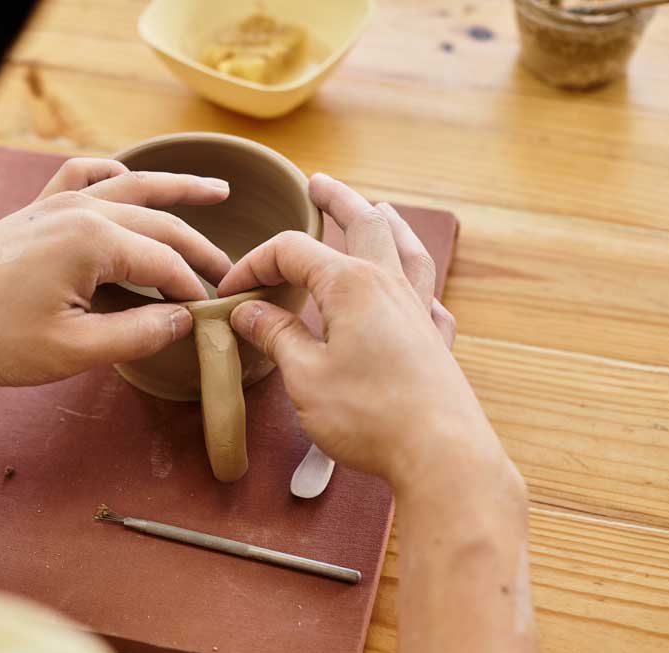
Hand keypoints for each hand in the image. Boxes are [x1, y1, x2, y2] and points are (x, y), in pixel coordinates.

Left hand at [0, 158, 231, 384]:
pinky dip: (112, 174)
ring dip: (176, 190)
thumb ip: (136, 335)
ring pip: (132, 186)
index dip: (195, 292)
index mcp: (95, 241)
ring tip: (217, 191)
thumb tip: (183, 320)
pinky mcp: (36, 209)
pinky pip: (83, 177)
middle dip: (199, 249)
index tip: (216, 317)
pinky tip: (124, 178)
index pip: (166, 264)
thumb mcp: (72, 349)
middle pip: (160, 222)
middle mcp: (82, 210)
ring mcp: (56, 203)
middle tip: (231, 272)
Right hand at [218, 173, 499, 484]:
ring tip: (380, 209)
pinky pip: (431, 298)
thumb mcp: (304, 375)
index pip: (293, 251)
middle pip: (364, 224)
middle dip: (337, 201)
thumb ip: (276, 336)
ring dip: (388, 224)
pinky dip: (420, 283)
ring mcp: (419, 312)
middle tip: (318, 184)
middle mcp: (390, 285)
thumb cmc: (368, 415)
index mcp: (351, 284)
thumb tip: (248, 311)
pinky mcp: (436, 343)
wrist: (439, 453)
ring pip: (407, 250)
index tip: (229, 292)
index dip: (254, 264)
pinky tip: (419, 290)